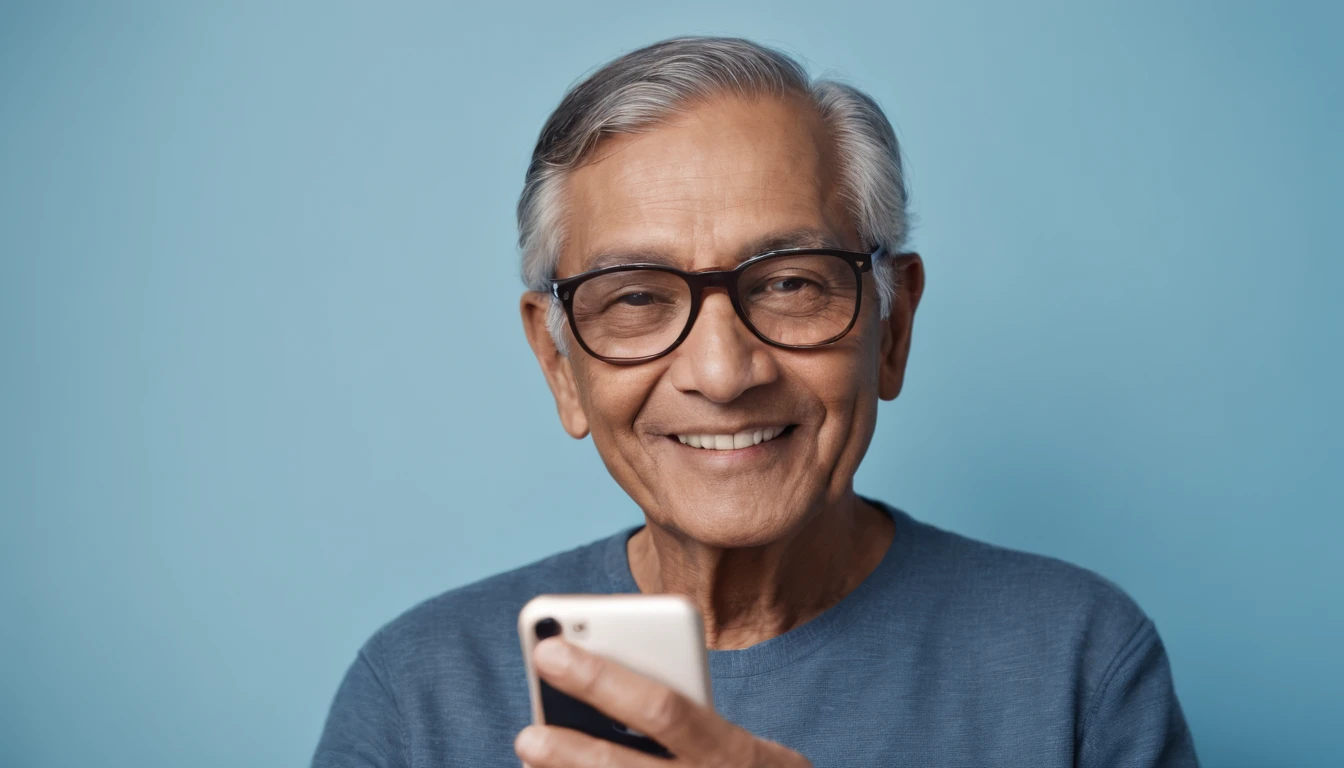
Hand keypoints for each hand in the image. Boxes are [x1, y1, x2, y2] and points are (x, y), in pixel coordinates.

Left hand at [516, 638, 811, 767]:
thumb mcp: (734, 740)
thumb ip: (681, 715)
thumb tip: (594, 687)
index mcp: (730, 749)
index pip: (661, 707)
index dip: (601, 679)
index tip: (550, 651)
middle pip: (624, 767)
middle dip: (571, 749)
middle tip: (529, 735)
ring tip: (532, 759)